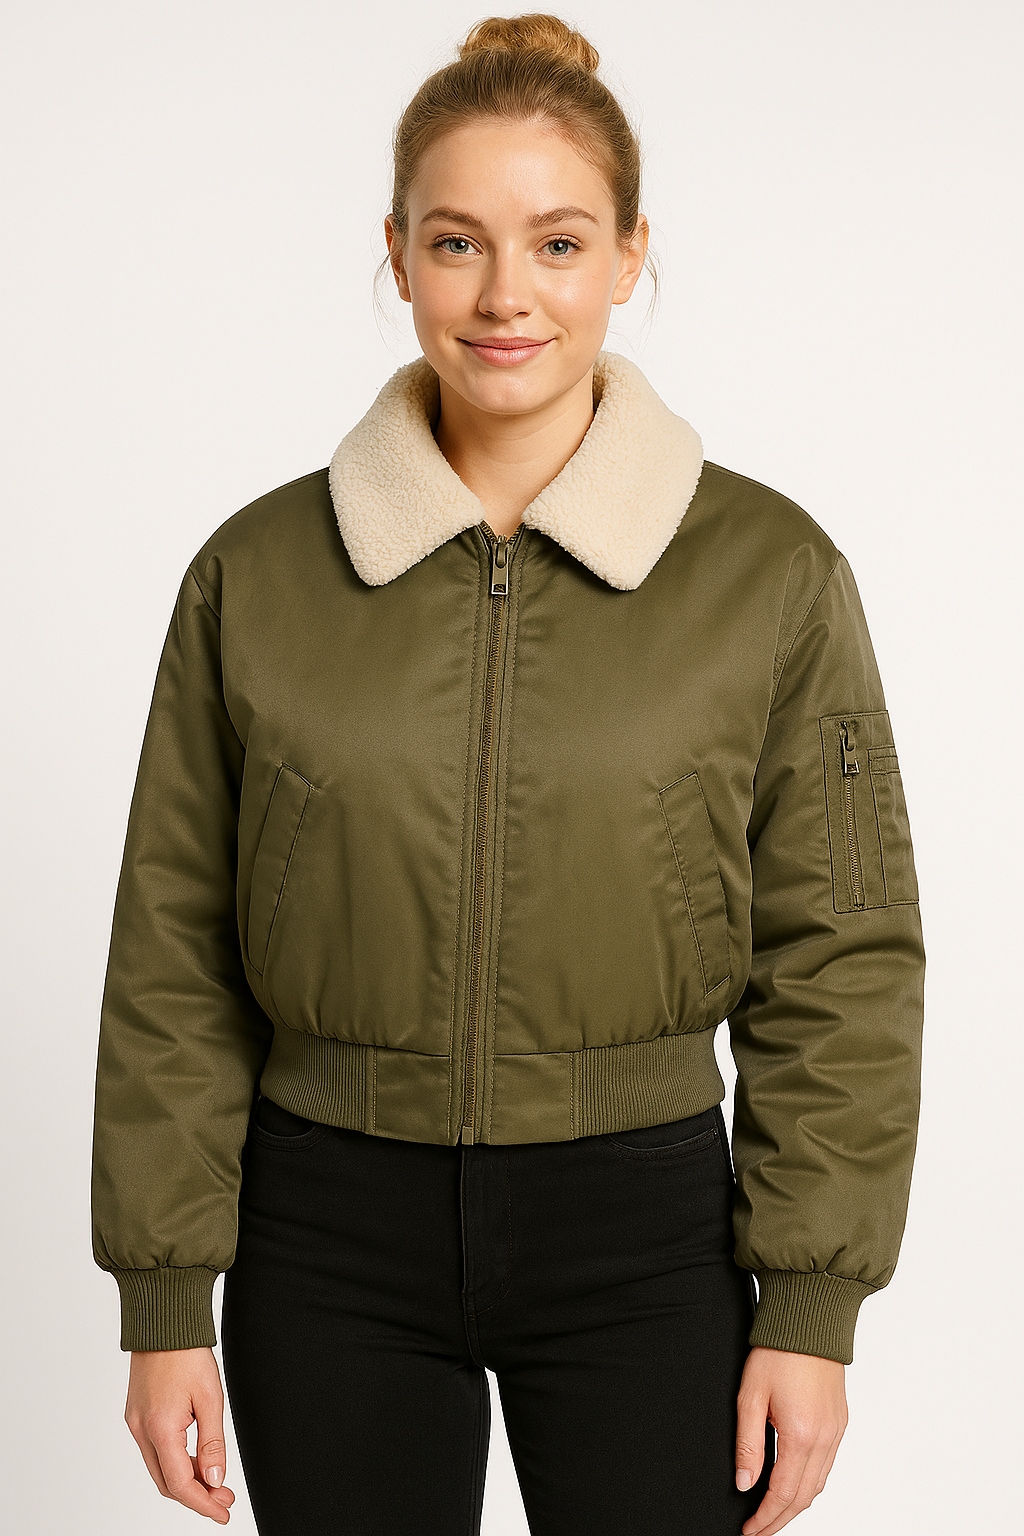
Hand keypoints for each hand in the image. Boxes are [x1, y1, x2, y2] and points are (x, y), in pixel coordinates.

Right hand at [125, 1347, 235, 1523]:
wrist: (163, 1322)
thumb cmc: (187, 1353)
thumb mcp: (211, 1397)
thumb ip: (212, 1443)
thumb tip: (215, 1479)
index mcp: (159, 1428)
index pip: (180, 1484)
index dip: (203, 1504)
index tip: (223, 1512)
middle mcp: (141, 1430)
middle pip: (167, 1482)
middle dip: (197, 1495)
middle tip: (224, 1497)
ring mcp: (135, 1423)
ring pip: (160, 1468)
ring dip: (186, 1479)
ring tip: (215, 1479)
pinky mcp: (136, 1415)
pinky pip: (155, 1451)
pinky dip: (175, 1461)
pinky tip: (196, 1458)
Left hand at [735, 1346, 847, 1534]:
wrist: (810, 1320)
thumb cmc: (778, 1352)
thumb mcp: (750, 1396)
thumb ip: (747, 1444)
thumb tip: (744, 1483)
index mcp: (801, 1435)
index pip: (782, 1494)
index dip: (765, 1518)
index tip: (749, 1530)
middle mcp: (825, 1439)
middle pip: (803, 1497)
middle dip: (780, 1519)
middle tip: (758, 1530)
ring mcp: (836, 1432)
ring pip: (818, 1485)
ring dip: (795, 1505)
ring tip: (772, 1514)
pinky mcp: (840, 1422)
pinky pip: (827, 1466)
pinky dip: (809, 1484)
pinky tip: (793, 1484)